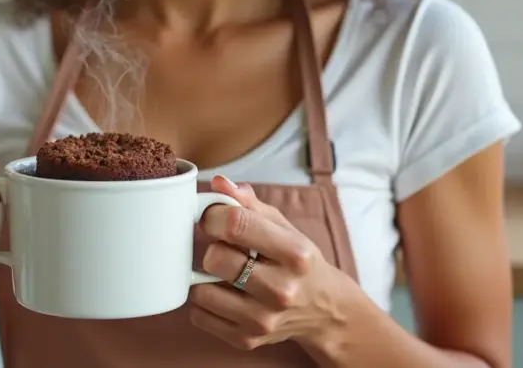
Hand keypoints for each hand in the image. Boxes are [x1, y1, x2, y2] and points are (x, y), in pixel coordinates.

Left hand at [190, 175, 353, 350]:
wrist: (323, 310)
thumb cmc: (298, 262)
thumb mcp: (283, 227)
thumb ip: (249, 204)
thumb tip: (218, 184)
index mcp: (295, 254)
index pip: (235, 224)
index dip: (213, 215)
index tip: (213, 217)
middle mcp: (282, 289)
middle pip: (215, 258)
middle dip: (214, 248)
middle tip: (225, 249)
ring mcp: (263, 319)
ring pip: (201, 290)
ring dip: (205, 278)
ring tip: (224, 274)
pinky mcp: (247, 339)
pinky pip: (199, 315)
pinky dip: (204, 302)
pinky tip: (223, 294)